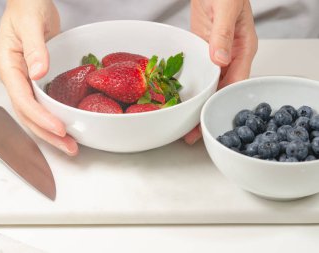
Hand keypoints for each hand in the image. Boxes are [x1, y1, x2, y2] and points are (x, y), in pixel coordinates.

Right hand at [0, 0, 78, 155]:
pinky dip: (55, 118)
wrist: (31, 2)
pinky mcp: (37, 80)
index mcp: (8, 66)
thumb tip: (39, 73)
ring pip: (36, 113)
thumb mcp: (31, 23)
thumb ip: (35, 48)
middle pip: (28, 114)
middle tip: (69, 146)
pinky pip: (44, 104)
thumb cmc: (27, 7)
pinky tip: (69, 126)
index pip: (22, 99)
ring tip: (71, 145)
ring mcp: (26, 81)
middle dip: (48, 133)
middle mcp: (15, 78)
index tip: (59, 128)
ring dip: (52, 131)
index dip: (40, 117)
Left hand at [184, 0, 257, 144]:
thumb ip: (223, 34)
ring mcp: (216, 56)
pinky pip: (198, 74)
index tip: (209, 118)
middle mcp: (230, 57)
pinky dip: (191, 89)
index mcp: (243, 49)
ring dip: (198, 104)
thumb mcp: (227, 8)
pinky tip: (181, 101)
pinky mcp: (202, 51)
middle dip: (207, 112)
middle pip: (220, 91)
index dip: (221, 102)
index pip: (235, 83)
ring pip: (208, 86)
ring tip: (185, 126)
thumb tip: (220, 60)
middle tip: (193, 134)